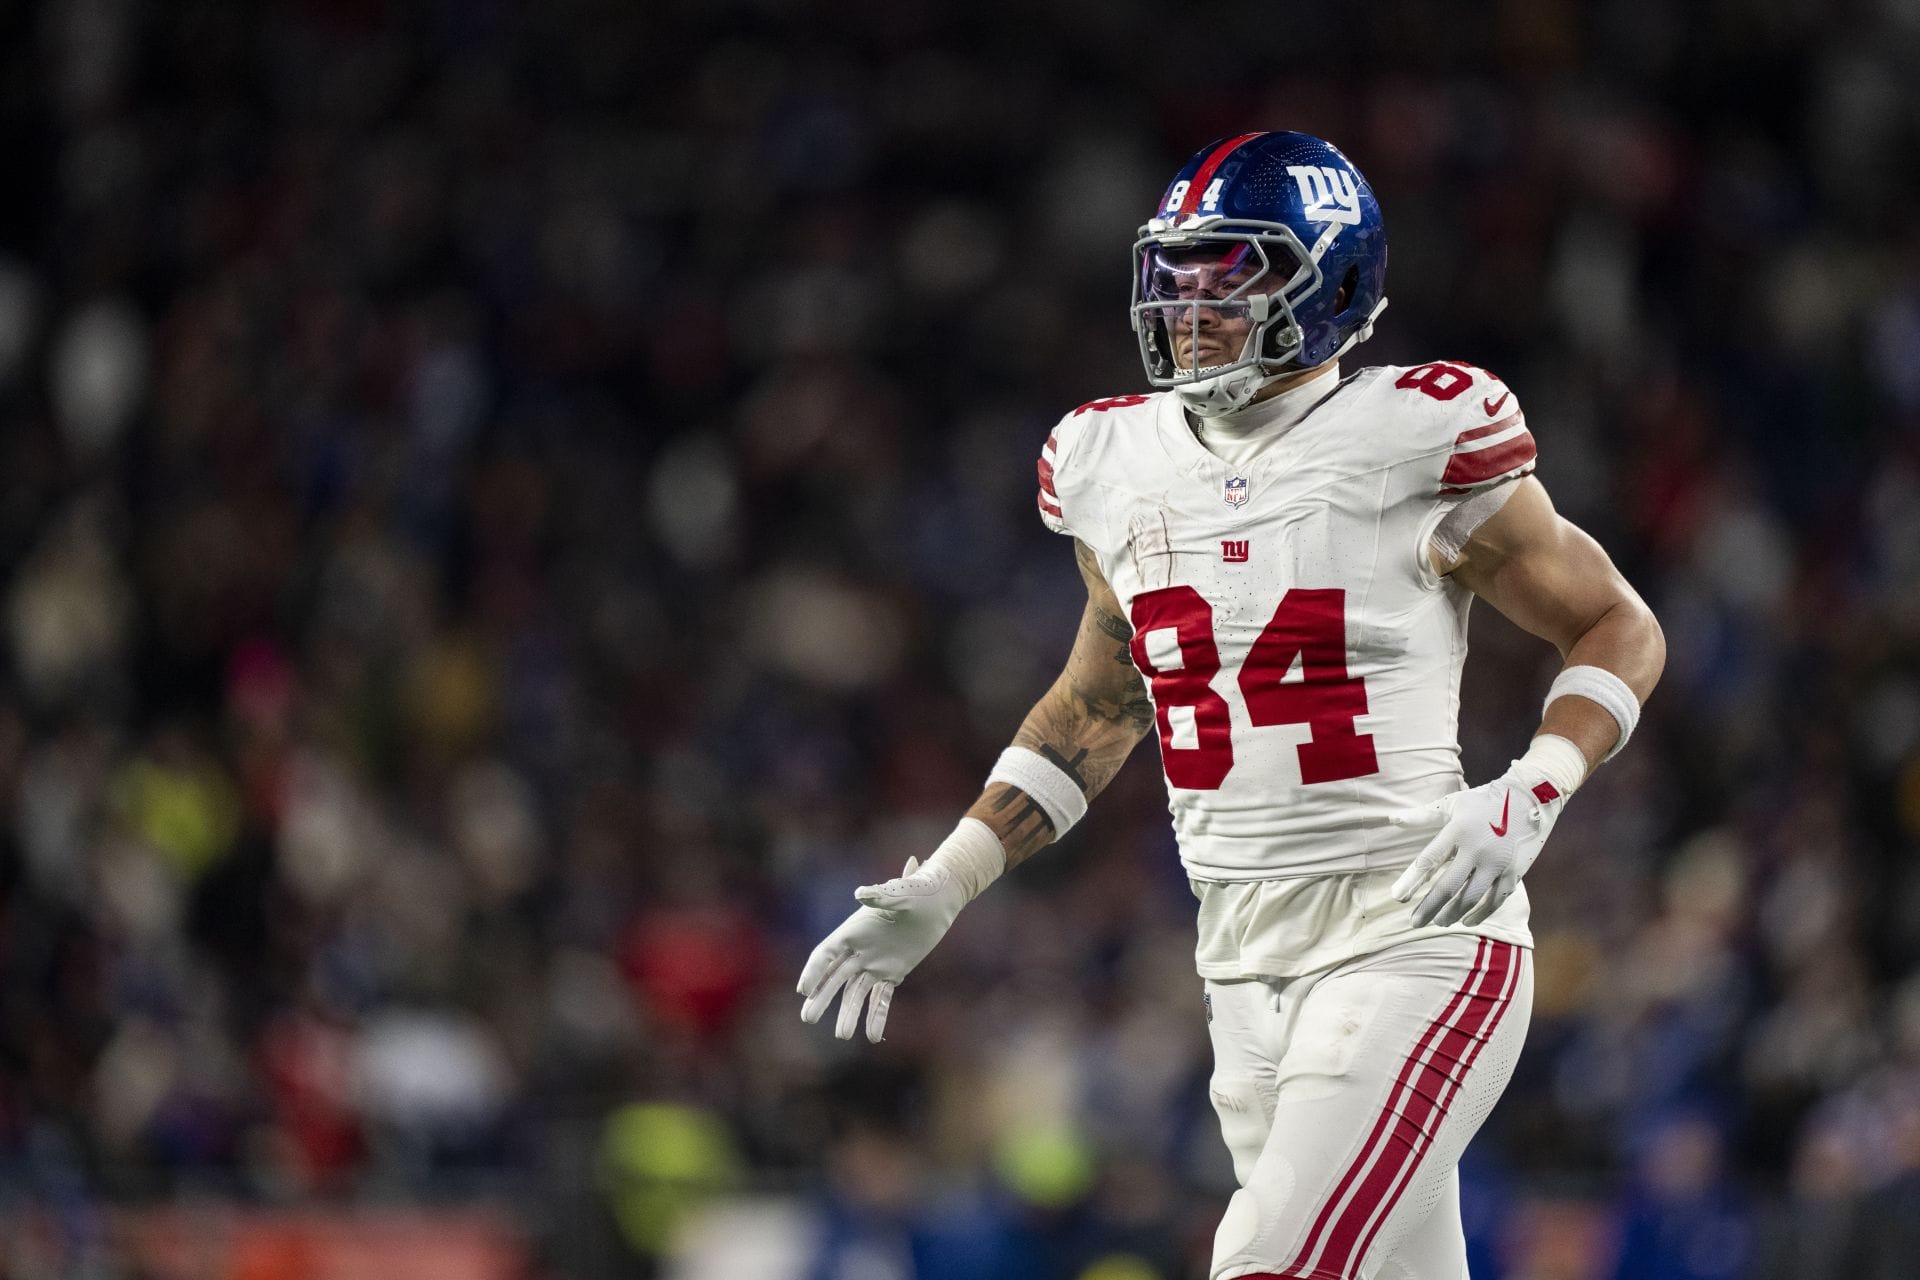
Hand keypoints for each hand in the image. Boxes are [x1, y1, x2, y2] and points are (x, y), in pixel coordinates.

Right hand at [797, 856, 968, 1042]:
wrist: (938, 900)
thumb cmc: (918, 891)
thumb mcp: (901, 893)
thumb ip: (881, 897)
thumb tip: (860, 894)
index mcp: (854, 930)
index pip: (827, 954)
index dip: (814, 972)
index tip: (803, 991)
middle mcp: (859, 950)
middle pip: (835, 978)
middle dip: (822, 998)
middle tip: (808, 1018)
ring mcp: (875, 963)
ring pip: (856, 993)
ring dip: (848, 1013)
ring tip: (843, 1035)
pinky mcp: (893, 973)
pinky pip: (881, 998)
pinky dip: (876, 1015)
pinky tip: (873, 1035)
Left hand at [1389, 762, 1566, 927]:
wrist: (1530, 797)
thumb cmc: (1484, 801)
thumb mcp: (1452, 803)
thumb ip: (1422, 815)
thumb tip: (1392, 819)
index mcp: (1458, 830)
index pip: (1429, 860)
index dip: (1412, 881)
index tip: (1398, 898)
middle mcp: (1476, 848)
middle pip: (1448, 886)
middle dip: (1429, 908)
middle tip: (1415, 923)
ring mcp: (1497, 862)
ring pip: (1471, 898)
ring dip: (1452, 914)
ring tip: (1439, 923)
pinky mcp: (1514, 871)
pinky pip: (1495, 899)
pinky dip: (1481, 913)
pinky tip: (1467, 920)